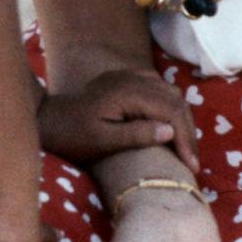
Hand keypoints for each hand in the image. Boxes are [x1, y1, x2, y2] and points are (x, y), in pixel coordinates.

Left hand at [39, 69, 199, 174]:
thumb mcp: (102, 142)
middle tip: (192, 160)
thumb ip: (135, 134)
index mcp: (127, 92)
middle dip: (187, 129)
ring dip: (180, 117)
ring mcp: (129, 76)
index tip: (191, 165)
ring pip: (169, 92)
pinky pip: (158, 88)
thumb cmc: (73, 136)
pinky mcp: (126, 80)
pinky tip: (169, 126)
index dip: (184, 137)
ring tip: (185, 147)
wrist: (49, 120)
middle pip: (174, 99)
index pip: (169, 110)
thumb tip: (169, 130)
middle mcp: (132, 78)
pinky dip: (170, 106)